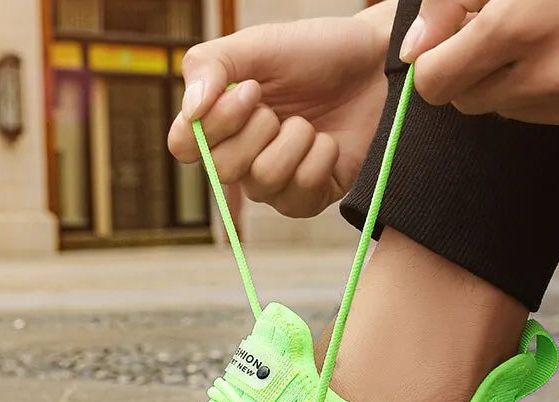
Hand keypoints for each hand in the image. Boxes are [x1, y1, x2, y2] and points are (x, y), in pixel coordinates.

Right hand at [168, 5, 394, 217]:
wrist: (375, 64)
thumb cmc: (314, 53)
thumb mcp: (256, 45)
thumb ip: (209, 66)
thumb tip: (190, 112)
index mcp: (220, 123)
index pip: (183, 147)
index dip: (210, 126)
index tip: (247, 91)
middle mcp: (241, 159)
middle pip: (222, 169)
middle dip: (257, 129)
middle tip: (278, 104)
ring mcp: (275, 184)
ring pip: (263, 182)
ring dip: (293, 141)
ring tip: (309, 122)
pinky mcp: (309, 198)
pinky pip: (299, 195)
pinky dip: (319, 159)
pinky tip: (328, 142)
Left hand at [400, 0, 558, 140]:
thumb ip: (450, 0)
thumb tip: (414, 50)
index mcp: (519, 27)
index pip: (434, 83)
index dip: (436, 61)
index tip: (450, 44)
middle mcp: (552, 76)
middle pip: (468, 102)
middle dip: (476, 71)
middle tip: (510, 34)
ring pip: (513, 113)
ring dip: (520, 83)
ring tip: (558, 39)